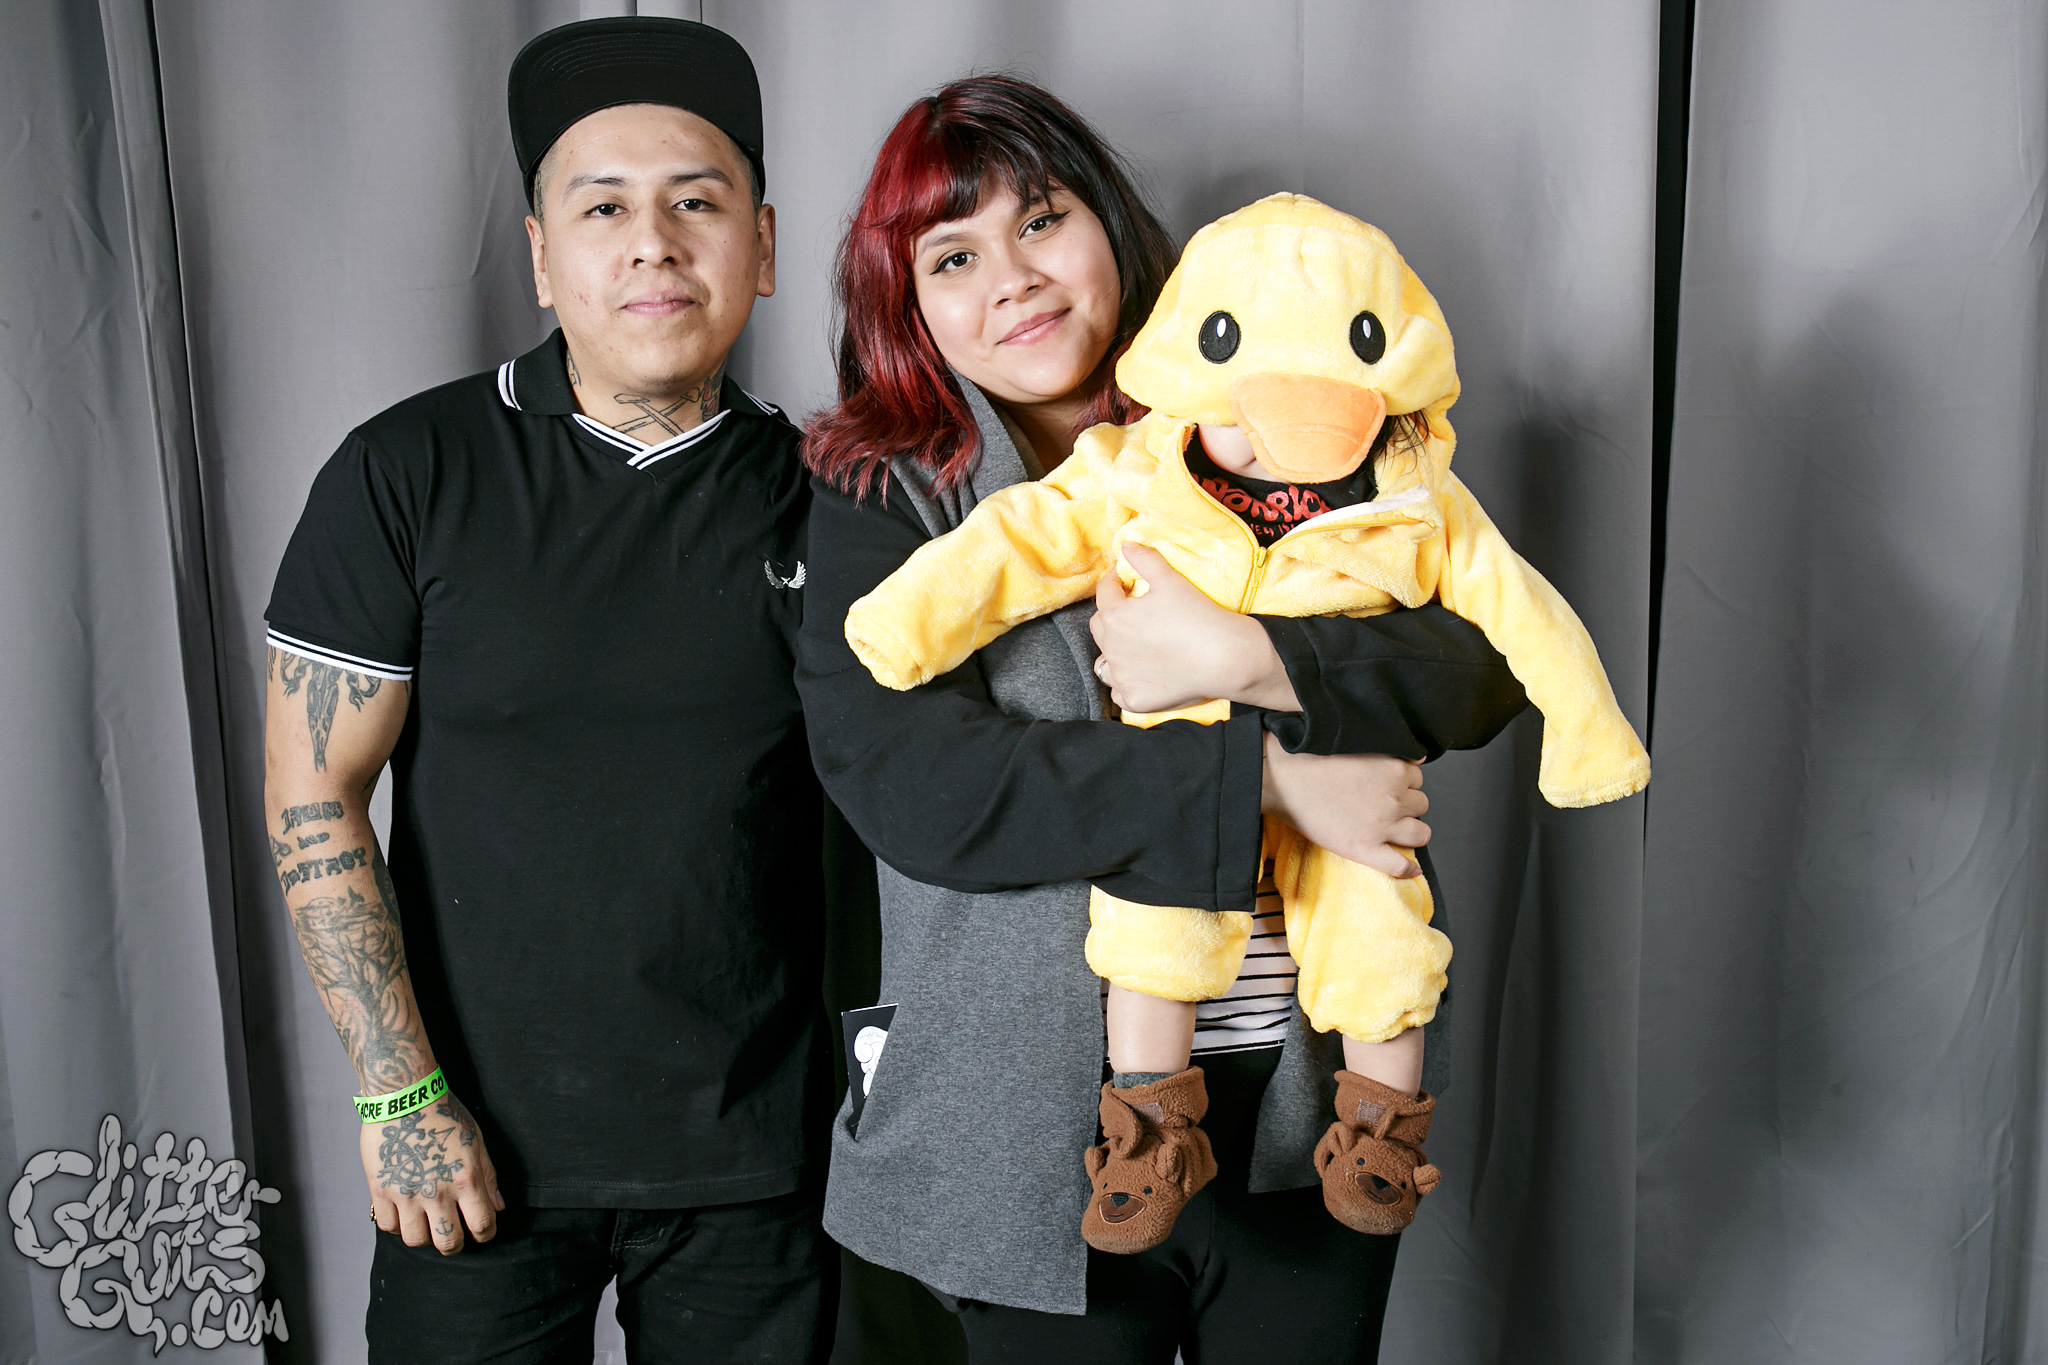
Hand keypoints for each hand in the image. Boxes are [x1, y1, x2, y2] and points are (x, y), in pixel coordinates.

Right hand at [363, 1093, 503, 1253]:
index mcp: (465, 1179)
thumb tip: (498, 1207)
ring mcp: (406, 1192)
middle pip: (448, 1242)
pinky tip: (405, 1213)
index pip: (482, 1225)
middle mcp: (436, 1191)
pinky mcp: (380, 1189)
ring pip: (415, 1240)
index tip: (482, 1233)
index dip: (485, 1235)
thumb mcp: (475, 1142)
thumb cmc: (444, 1115)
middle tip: (453, 1237)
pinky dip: (397, 1225)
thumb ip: (488, 1177)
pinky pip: (388, 1226)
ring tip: (427, 1224)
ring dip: (424, 1237)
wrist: (405, 1097)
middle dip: (454, 1245)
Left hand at [1091, 544, 1301, 712]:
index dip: (1114, 582)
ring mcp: (1121, 677)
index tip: (1124, 580)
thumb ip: (1145, 560)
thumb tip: (1126, 545)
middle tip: (1132, 612)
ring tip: (1134, 647)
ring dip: (1114, 652)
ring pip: (1105, 662)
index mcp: (1115, 616)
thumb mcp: (1171, 580)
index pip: (1104, 592)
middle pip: (1100, 627)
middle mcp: (1111, 648)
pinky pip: (1118, 691)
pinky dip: (1126, 683)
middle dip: (1111, 615)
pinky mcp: (1134, 699)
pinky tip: (1142, 676)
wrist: (1226, 658)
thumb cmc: (1198, 615)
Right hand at [1260, 733, 1428, 877]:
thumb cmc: (1312, 758)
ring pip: (1420, 834)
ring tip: (1393, 830)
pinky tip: (1411, 869)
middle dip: (1407, 805)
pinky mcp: (1365, 849)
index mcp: (1395, 770)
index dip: (1403, 783)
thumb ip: (1390, 754)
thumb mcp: (1359, 744)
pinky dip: (1408, 870)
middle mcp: (1395, 799)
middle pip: (1421, 805)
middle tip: (1384, 805)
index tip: (1389, 787)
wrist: (1282, 778)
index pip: (1418, 779)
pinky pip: (1399, 866)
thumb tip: (1418, 760)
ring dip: (1411, 831)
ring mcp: (1382, 826)